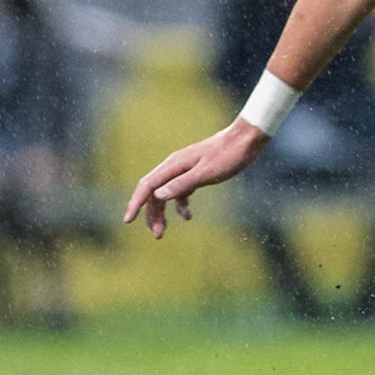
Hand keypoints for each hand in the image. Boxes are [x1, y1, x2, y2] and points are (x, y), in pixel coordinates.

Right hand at [124, 117, 266, 237]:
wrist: (246, 139)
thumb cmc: (229, 155)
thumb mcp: (207, 173)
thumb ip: (183, 184)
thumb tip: (158, 196)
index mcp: (174, 165)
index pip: (147, 186)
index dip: (135, 203)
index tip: (128, 220)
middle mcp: (174, 166)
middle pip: (154, 193)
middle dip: (151, 214)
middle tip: (157, 235)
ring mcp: (184, 169)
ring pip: (165, 193)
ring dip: (162, 212)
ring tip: (164, 230)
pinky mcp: (194, 172)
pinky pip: (179, 191)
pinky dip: (179, 205)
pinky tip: (187, 216)